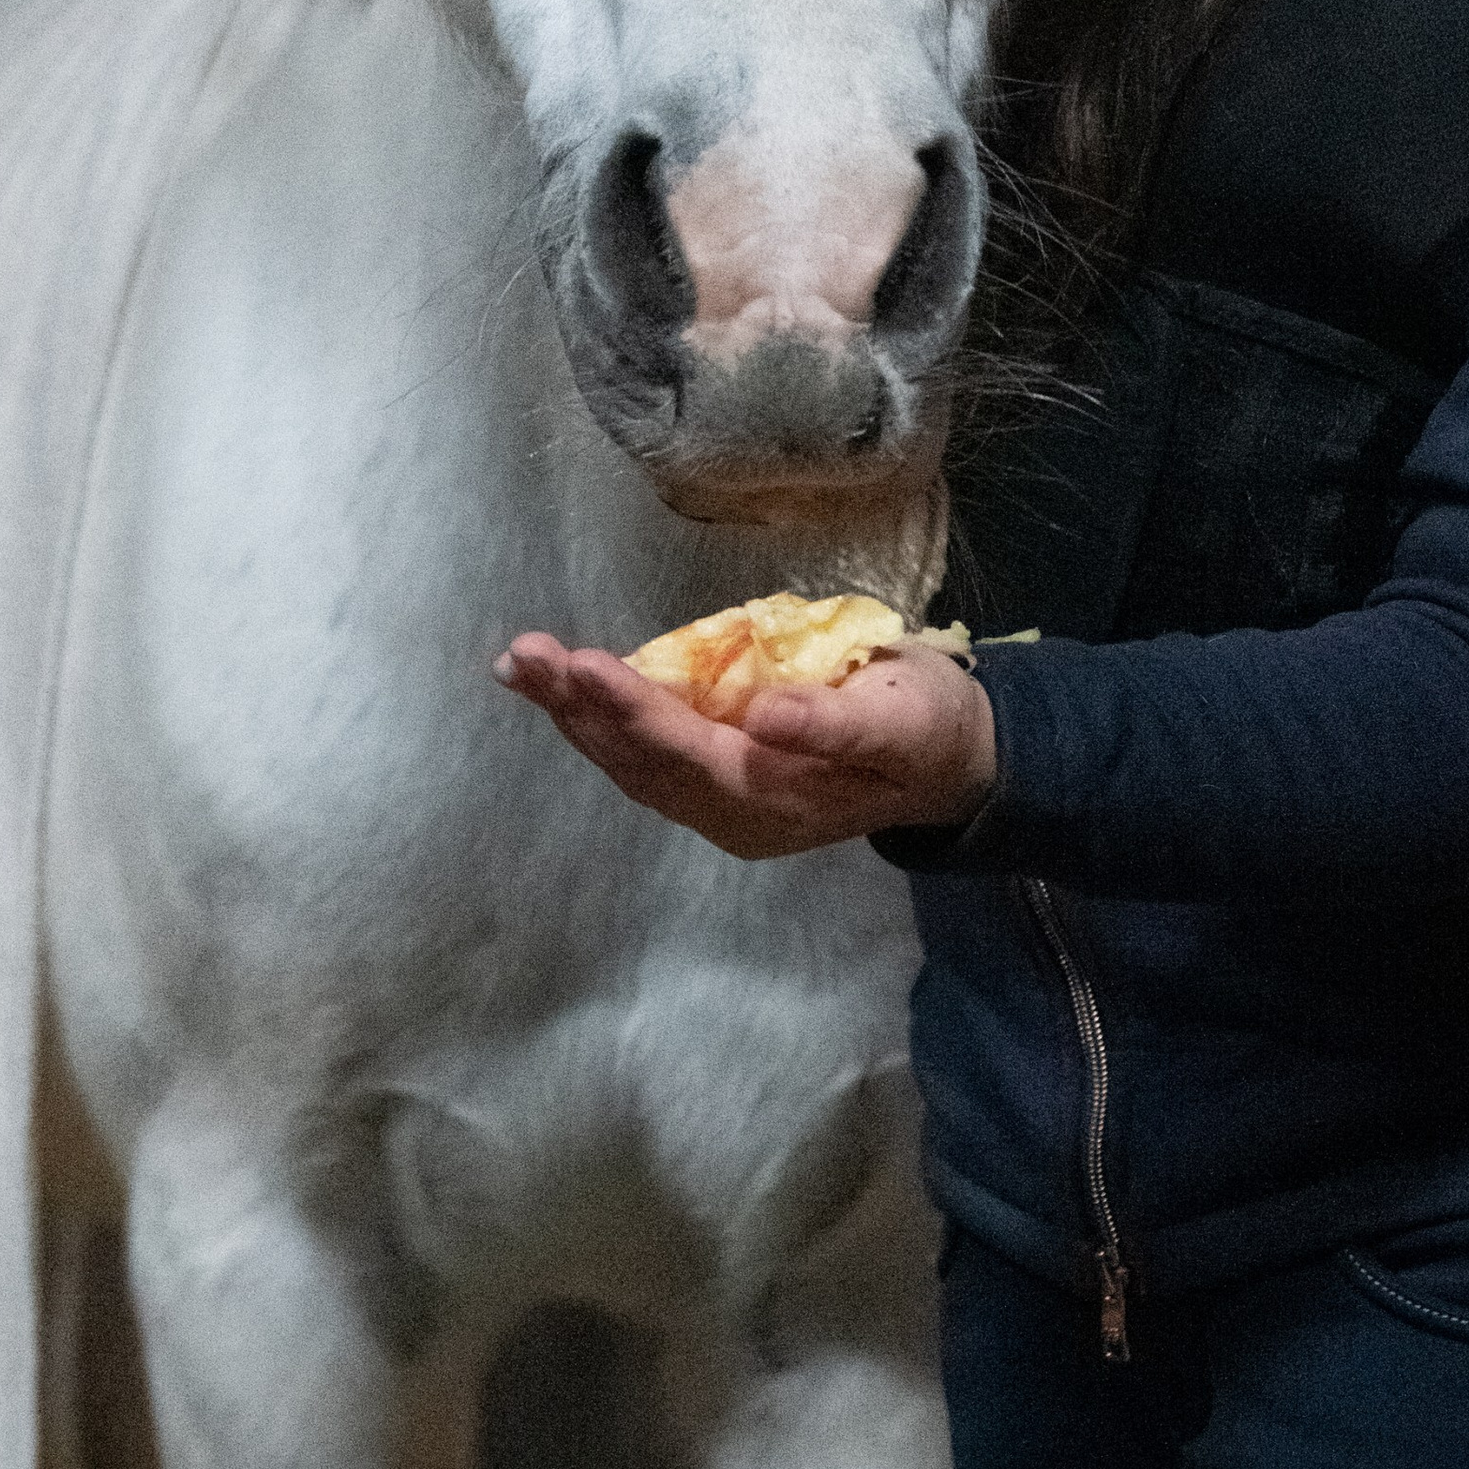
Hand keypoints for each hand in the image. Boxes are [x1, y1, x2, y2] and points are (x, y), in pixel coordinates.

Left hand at [494, 632, 996, 861]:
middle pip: (639, 763)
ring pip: (629, 762)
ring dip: (574, 713)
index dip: (632, 712)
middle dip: (578, 709)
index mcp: (775, 798)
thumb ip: (833, 724)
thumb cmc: (926, 731)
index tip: (583, 666)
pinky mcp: (713, 775)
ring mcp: (717, 801)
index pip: (686, 755)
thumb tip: (765, 716)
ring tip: (522, 664)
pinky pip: (642, 753)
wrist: (947, 764)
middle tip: (524, 657)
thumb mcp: (901, 721)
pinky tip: (563, 684)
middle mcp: (731, 811)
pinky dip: (598, 718)